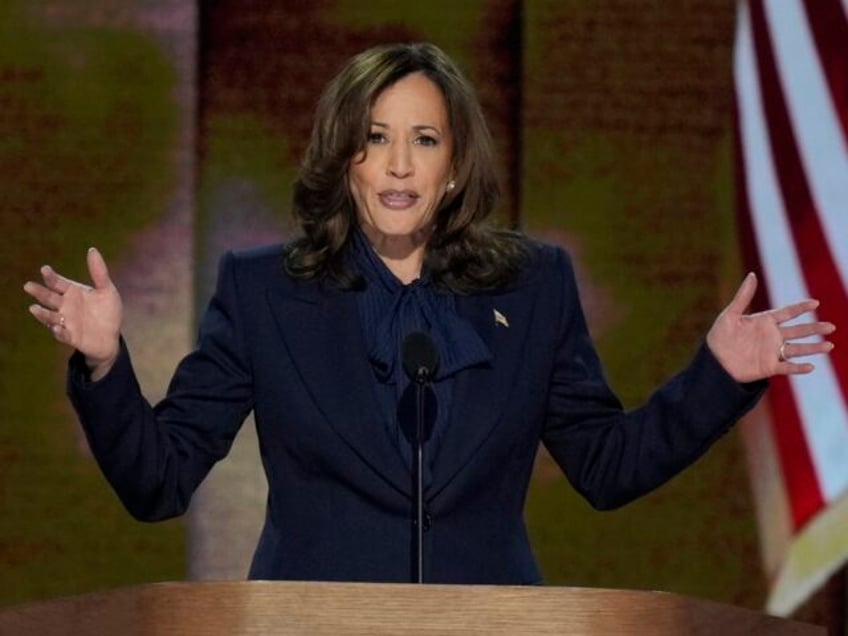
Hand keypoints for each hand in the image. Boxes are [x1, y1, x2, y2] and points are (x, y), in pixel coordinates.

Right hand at [24, 247, 122, 378]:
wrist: (110, 337)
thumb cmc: (107, 312)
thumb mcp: (106, 290)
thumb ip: (99, 272)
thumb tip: (92, 249)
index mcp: (72, 292)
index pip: (58, 283)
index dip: (51, 277)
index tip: (45, 269)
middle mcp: (65, 306)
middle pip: (49, 298)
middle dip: (39, 292)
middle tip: (28, 286)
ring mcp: (66, 322)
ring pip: (51, 317)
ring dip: (42, 313)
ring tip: (34, 308)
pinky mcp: (71, 337)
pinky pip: (62, 334)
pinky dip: (59, 332)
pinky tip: (57, 328)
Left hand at [706, 272, 835, 382]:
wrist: (713, 361)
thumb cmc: (720, 336)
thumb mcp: (730, 314)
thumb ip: (743, 296)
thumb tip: (752, 274)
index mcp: (764, 321)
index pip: (787, 312)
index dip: (801, 308)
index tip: (815, 303)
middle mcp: (772, 336)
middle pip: (798, 331)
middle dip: (814, 328)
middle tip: (831, 327)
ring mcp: (772, 352)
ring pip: (797, 349)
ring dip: (813, 348)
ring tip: (829, 345)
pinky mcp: (768, 367)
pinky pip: (786, 367)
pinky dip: (798, 367)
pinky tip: (810, 366)